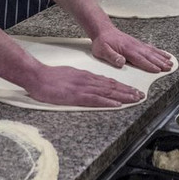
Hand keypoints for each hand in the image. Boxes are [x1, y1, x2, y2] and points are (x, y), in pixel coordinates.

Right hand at [25, 64, 144, 107]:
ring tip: (135, 99)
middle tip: (140, 95)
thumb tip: (91, 84)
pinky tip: (117, 105)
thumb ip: (81, 80)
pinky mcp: (77, 96)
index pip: (108, 82)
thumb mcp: (69, 75)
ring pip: (107, 92)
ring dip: (122, 96)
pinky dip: (108, 102)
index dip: (122, 86)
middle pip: (112, 86)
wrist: (37, 76)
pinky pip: (95, 99)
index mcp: (86, 76)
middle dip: (127, 91)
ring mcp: (83, 88)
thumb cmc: (50, 77)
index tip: (132, 90)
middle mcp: (88, 81)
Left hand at [90, 26, 172, 72]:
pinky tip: (163, 54)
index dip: (149, 65)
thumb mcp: (102, 51)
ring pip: (152, 51)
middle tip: (169, 67)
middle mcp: (134, 46)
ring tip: (171, 62)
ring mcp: (136, 44)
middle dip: (160, 62)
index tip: (158, 70)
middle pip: (149, 55)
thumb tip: (121, 62)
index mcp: (126, 49)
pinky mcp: (137, 43)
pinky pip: (150, 47)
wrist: (103, 30)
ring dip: (162, 57)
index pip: (140, 59)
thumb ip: (112, 57)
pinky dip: (158, 51)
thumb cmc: (102, 42)